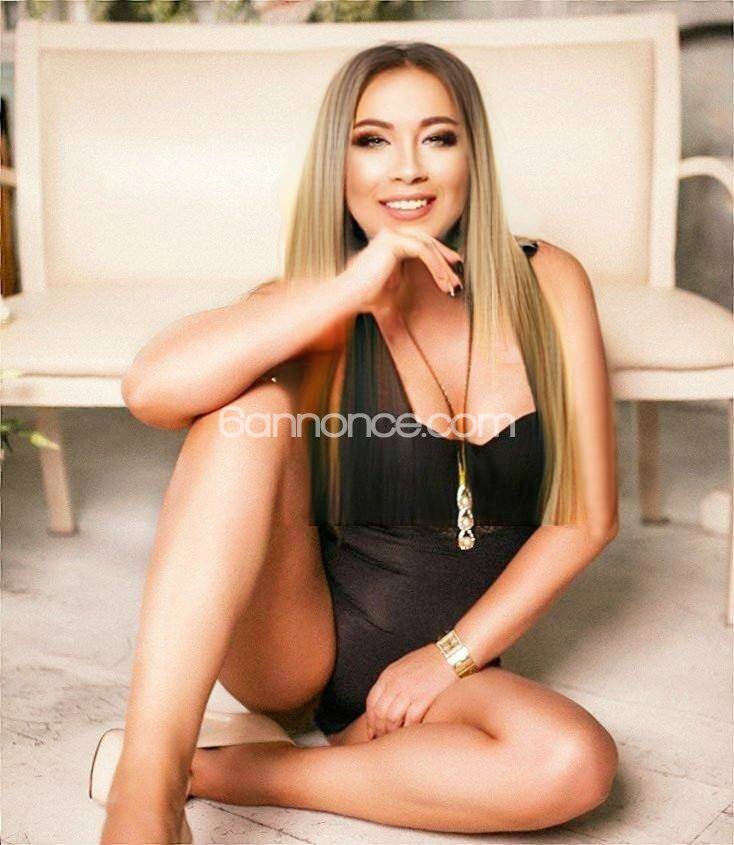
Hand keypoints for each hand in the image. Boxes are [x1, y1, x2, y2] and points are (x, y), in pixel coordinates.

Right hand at [342, 226, 463, 315]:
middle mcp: (391, 235)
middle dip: (446, 260)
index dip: (440, 257)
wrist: (351, 296)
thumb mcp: (394, 293)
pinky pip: (422, 250)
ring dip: (443, 266)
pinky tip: (442, 280)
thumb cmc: (367, 298)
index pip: (422, 244)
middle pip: (428, 242)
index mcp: (392, 243)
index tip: (453, 273)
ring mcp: (391, 235)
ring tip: (451, 285)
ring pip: (428, 246)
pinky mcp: (393, 241)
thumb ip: (408, 290)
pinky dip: (435, 265)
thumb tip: (418, 315)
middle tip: (457, 278)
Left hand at [364, 642, 458, 739]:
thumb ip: (391, 682)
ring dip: (392, 732)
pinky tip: (411, 732)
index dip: (370, 720)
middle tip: (383, 739)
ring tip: (396, 737)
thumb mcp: (403, 666)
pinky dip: (408, 729)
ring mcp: (409, 690)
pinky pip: (410, 720)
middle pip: (379, 713)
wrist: (451, 655)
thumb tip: (385, 702)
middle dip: (379, 729)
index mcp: (388, 675)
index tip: (373, 730)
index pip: (371, 702)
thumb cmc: (429, 661)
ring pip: (391, 718)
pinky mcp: (424, 697)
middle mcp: (395, 682)